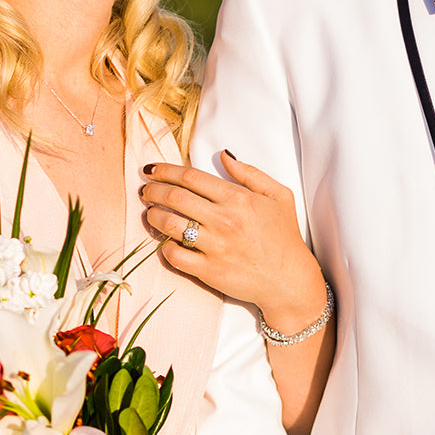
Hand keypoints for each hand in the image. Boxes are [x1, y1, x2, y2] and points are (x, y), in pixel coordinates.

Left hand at [140, 154, 327, 333]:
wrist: (288, 279)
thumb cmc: (284, 235)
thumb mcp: (278, 195)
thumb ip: (250, 173)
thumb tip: (224, 155)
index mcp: (238, 198)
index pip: (191, 177)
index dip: (166, 170)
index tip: (152, 170)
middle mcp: (223, 220)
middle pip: (174, 198)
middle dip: (153, 190)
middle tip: (145, 189)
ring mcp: (214, 246)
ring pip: (169, 225)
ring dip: (153, 216)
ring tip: (150, 212)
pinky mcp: (208, 271)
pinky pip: (174, 256)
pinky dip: (164, 247)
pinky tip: (164, 241)